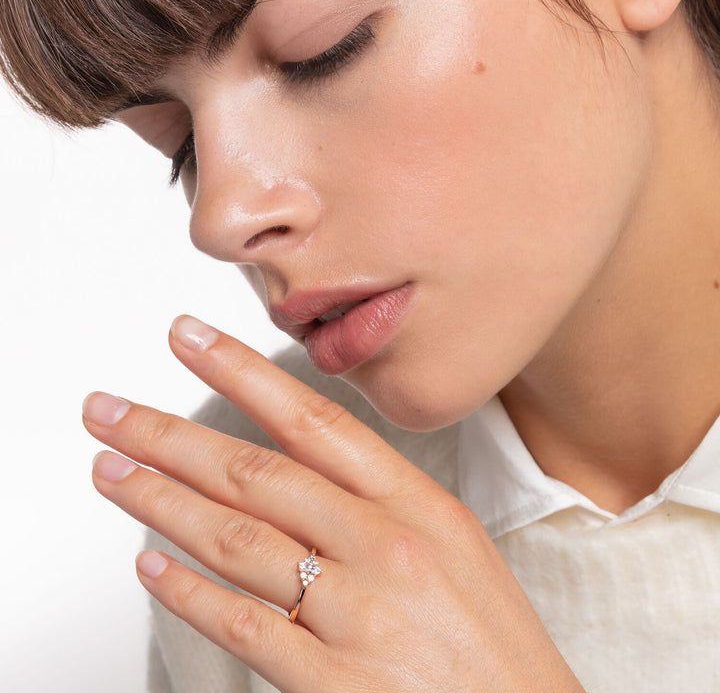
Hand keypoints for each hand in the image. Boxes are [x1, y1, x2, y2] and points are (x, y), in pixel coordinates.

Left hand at [83, 315, 582, 692]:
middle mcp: (385, 548)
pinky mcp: (335, 685)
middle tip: (111, 408)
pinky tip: (150, 567)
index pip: (311, 420)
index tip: (189, 339)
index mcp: (418, 505)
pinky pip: (244, 625)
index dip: (241, 372)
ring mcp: (359, 615)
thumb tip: (295, 472)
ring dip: (160, 501)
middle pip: (256, 473)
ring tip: (111, 470)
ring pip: (236, 540)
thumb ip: (377, 503)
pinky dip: (187, 593)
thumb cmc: (494, 642)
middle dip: (169, 435)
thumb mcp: (454, 545)